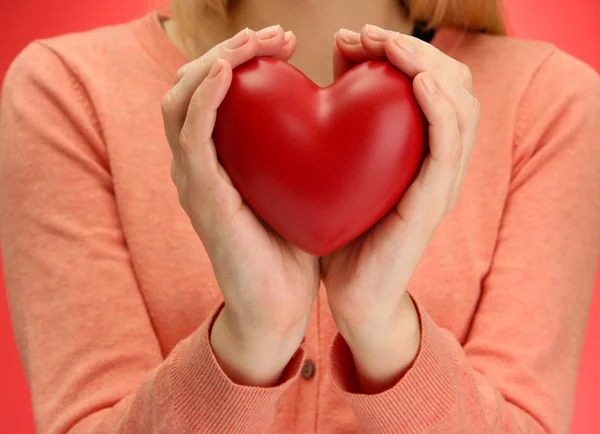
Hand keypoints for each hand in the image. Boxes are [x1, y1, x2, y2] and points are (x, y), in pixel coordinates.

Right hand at [162, 26, 319, 386]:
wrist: (278, 308)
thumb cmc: (291, 248)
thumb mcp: (292, 186)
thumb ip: (292, 152)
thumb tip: (327, 114)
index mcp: (219, 160)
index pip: (212, 91)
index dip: (242, 56)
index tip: (287, 42)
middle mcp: (199, 164)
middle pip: (189, 85)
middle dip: (230, 49)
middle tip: (276, 35)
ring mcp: (195, 180)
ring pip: (181, 101)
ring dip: (216, 62)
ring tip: (255, 42)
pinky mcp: (203, 199)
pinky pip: (193, 139)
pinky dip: (205, 101)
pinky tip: (228, 72)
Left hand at [321, 25, 479, 392]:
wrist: (350, 296)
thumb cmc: (342, 230)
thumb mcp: (342, 165)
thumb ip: (346, 117)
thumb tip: (338, 59)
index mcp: (417, 151)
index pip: (430, 81)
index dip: (399, 51)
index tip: (355, 37)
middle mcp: (436, 162)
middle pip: (454, 84)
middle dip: (414, 50)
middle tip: (369, 35)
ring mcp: (439, 183)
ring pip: (461, 107)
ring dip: (430, 67)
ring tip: (392, 47)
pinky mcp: (432, 204)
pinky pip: (449, 147)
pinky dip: (440, 108)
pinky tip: (417, 82)